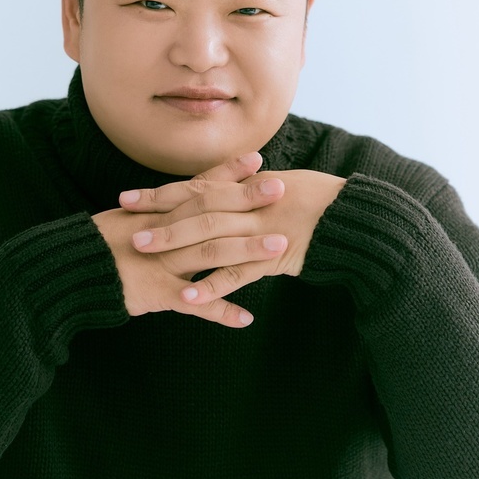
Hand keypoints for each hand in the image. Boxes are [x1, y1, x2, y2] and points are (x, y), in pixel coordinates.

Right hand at [92, 153, 289, 328]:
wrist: (71, 271)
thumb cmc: (96, 244)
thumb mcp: (126, 219)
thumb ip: (155, 210)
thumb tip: (179, 199)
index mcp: (159, 213)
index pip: (199, 187)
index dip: (229, 173)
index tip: (259, 159)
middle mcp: (165, 232)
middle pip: (212, 212)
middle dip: (248, 201)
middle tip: (281, 189)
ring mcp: (164, 262)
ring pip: (211, 253)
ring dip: (247, 250)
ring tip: (280, 247)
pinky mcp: (159, 293)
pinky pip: (195, 304)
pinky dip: (221, 311)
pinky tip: (246, 318)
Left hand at [119, 160, 345, 308]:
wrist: (352, 219)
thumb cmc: (318, 198)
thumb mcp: (281, 183)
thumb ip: (248, 186)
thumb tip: (225, 182)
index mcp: (248, 186)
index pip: (195, 187)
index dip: (160, 193)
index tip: (128, 197)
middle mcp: (249, 206)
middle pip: (196, 210)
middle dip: (159, 218)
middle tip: (126, 227)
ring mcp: (259, 232)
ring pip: (210, 238)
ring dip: (175, 246)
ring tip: (145, 253)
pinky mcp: (272, 258)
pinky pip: (237, 274)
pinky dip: (211, 285)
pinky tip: (187, 296)